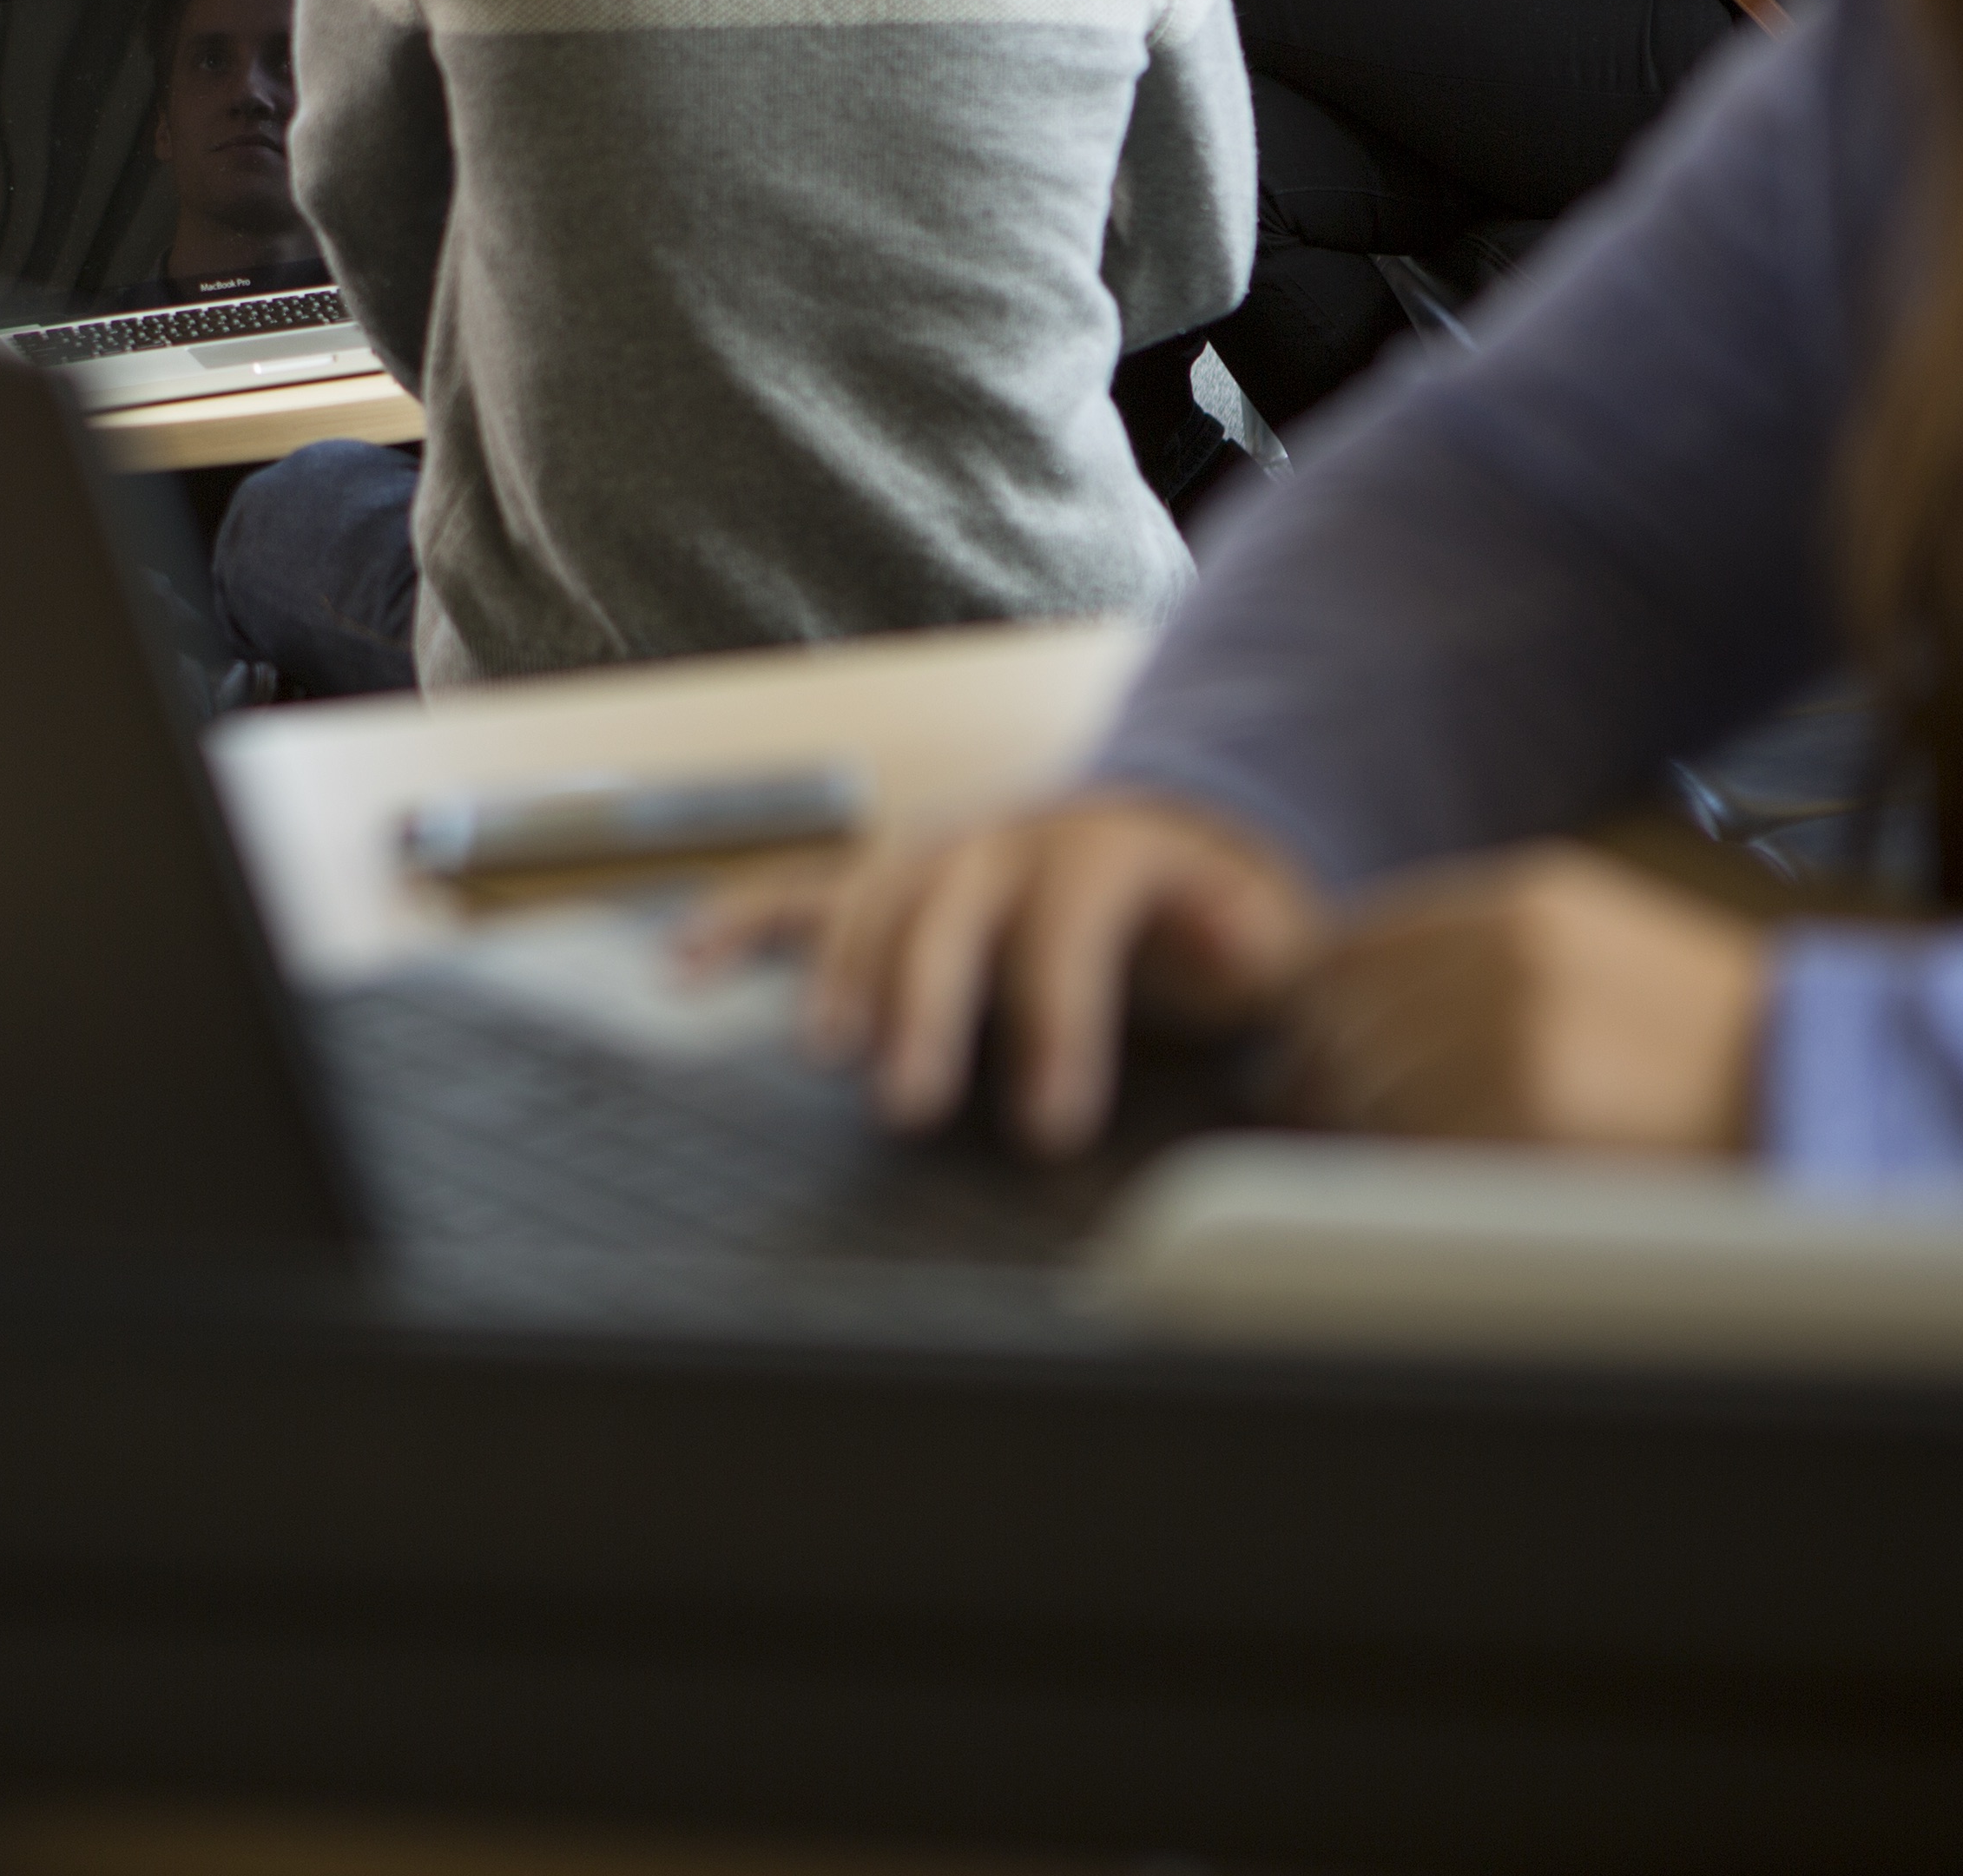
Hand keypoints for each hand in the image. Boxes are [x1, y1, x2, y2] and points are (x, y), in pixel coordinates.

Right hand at [722, 790, 1321, 1157]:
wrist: (1175, 833)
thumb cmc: (1223, 917)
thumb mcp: (1277, 931)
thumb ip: (1264, 941)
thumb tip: (1243, 939)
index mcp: (1108, 851)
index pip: (1071, 928)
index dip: (1058, 1023)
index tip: (1051, 1129)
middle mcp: (1009, 839)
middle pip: (952, 915)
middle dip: (924, 1011)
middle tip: (904, 1110)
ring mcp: (939, 851)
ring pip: (874, 898)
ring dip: (843, 971)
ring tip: (822, 1055)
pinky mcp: (890, 878)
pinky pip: (804, 889)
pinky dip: (741, 917)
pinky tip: (686, 960)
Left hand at [1278, 843, 1769, 1152]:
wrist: (1823, 1086)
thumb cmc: (1708, 1037)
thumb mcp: (1595, 946)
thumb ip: (1475, 958)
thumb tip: (1347, 1011)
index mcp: (1517, 900)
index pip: (1349, 949)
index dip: (1332, 1014)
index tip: (1340, 1056)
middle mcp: (1500, 953)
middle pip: (1344, 1026)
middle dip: (1350, 1082)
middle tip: (1396, 1126)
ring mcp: (1510, 1034)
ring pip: (1372, 1095)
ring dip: (1392, 1135)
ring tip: (1465, 1156)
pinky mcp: (1528, 1118)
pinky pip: (1423, 1157)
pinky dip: (1436, 1182)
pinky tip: (1494, 1184)